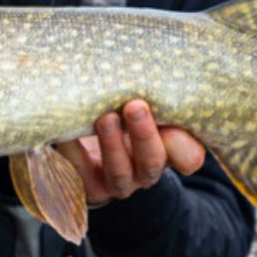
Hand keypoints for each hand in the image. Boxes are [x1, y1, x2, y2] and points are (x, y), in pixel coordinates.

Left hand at [57, 100, 205, 205]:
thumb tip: (148, 69)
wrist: (91, 140)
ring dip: (112, 145)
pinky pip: (79, 172)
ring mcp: (118, 183)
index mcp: (168, 152)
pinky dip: (73, 150)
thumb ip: (152, 95)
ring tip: (106, 118)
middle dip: (144, 134)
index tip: (172, 115)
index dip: (184, 144)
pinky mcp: (89, 187)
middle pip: (151, 162)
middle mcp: (145, 172)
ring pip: (119, 172)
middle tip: (134, 106)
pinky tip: (67, 130)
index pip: (189, 158)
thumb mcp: (144, 104)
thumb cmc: (124, 112)